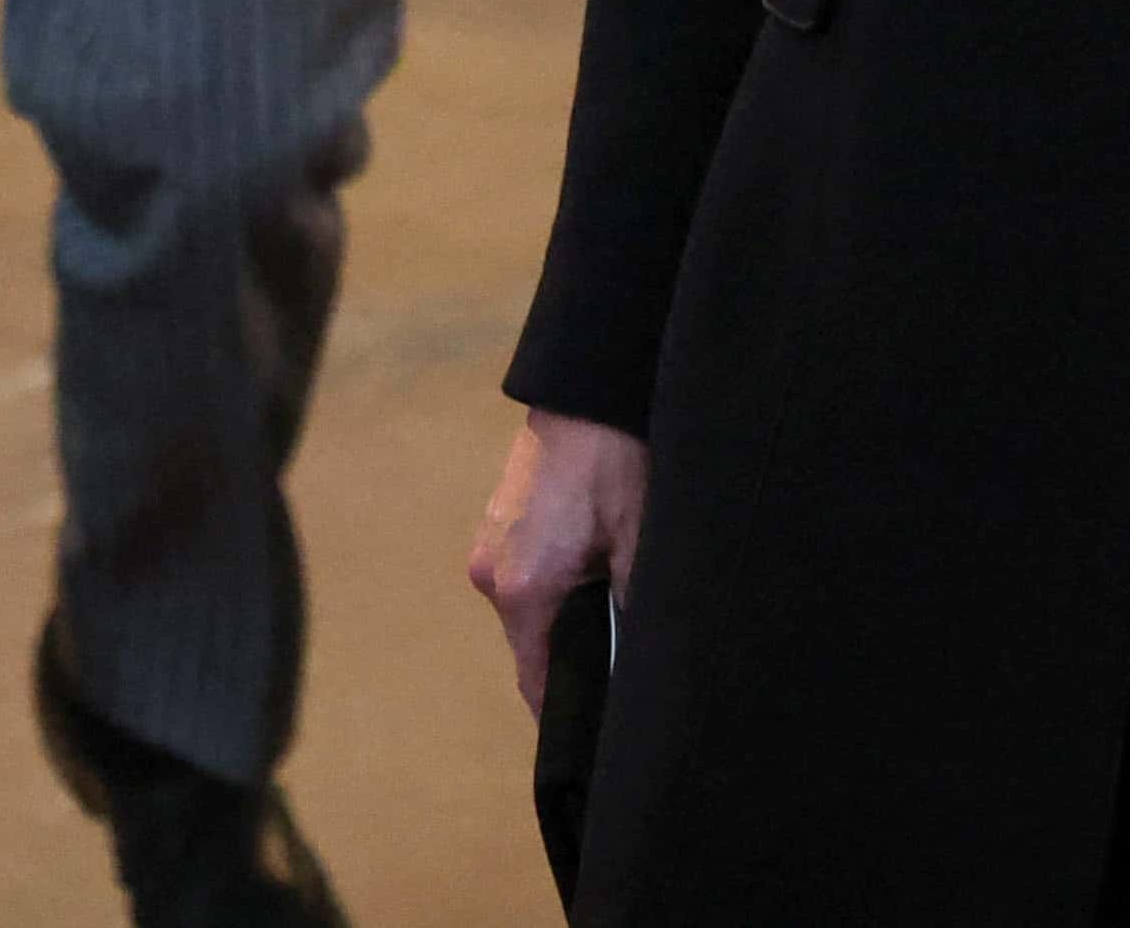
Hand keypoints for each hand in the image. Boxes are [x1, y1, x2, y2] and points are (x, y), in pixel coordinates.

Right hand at [467, 410, 647, 710]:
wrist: (585, 392)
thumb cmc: (615, 467)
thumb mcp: (639, 546)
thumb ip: (635, 615)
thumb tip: (641, 671)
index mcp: (524, 590)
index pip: (537, 682)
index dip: (567, 715)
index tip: (599, 737)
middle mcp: (493, 575)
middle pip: (532, 647)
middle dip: (571, 663)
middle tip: (621, 673)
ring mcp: (488, 545)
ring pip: (529, 611)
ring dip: (563, 621)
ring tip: (612, 620)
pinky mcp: (495, 521)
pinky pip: (523, 577)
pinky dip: (552, 589)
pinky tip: (590, 576)